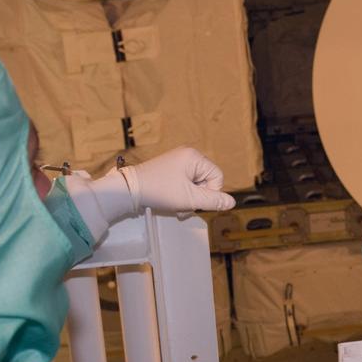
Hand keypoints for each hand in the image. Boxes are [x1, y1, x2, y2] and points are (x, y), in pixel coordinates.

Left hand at [64, 147, 234, 237]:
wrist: (129, 190)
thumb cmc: (159, 191)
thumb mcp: (189, 199)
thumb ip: (213, 201)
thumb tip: (232, 203)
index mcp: (194, 156)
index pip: (217, 177)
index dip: (210, 193)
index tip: (195, 202)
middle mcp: (187, 155)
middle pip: (206, 181)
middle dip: (197, 197)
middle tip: (184, 206)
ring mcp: (177, 161)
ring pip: (195, 184)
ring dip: (189, 198)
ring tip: (176, 206)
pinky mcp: (169, 169)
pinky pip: (185, 183)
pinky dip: (181, 194)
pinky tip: (171, 201)